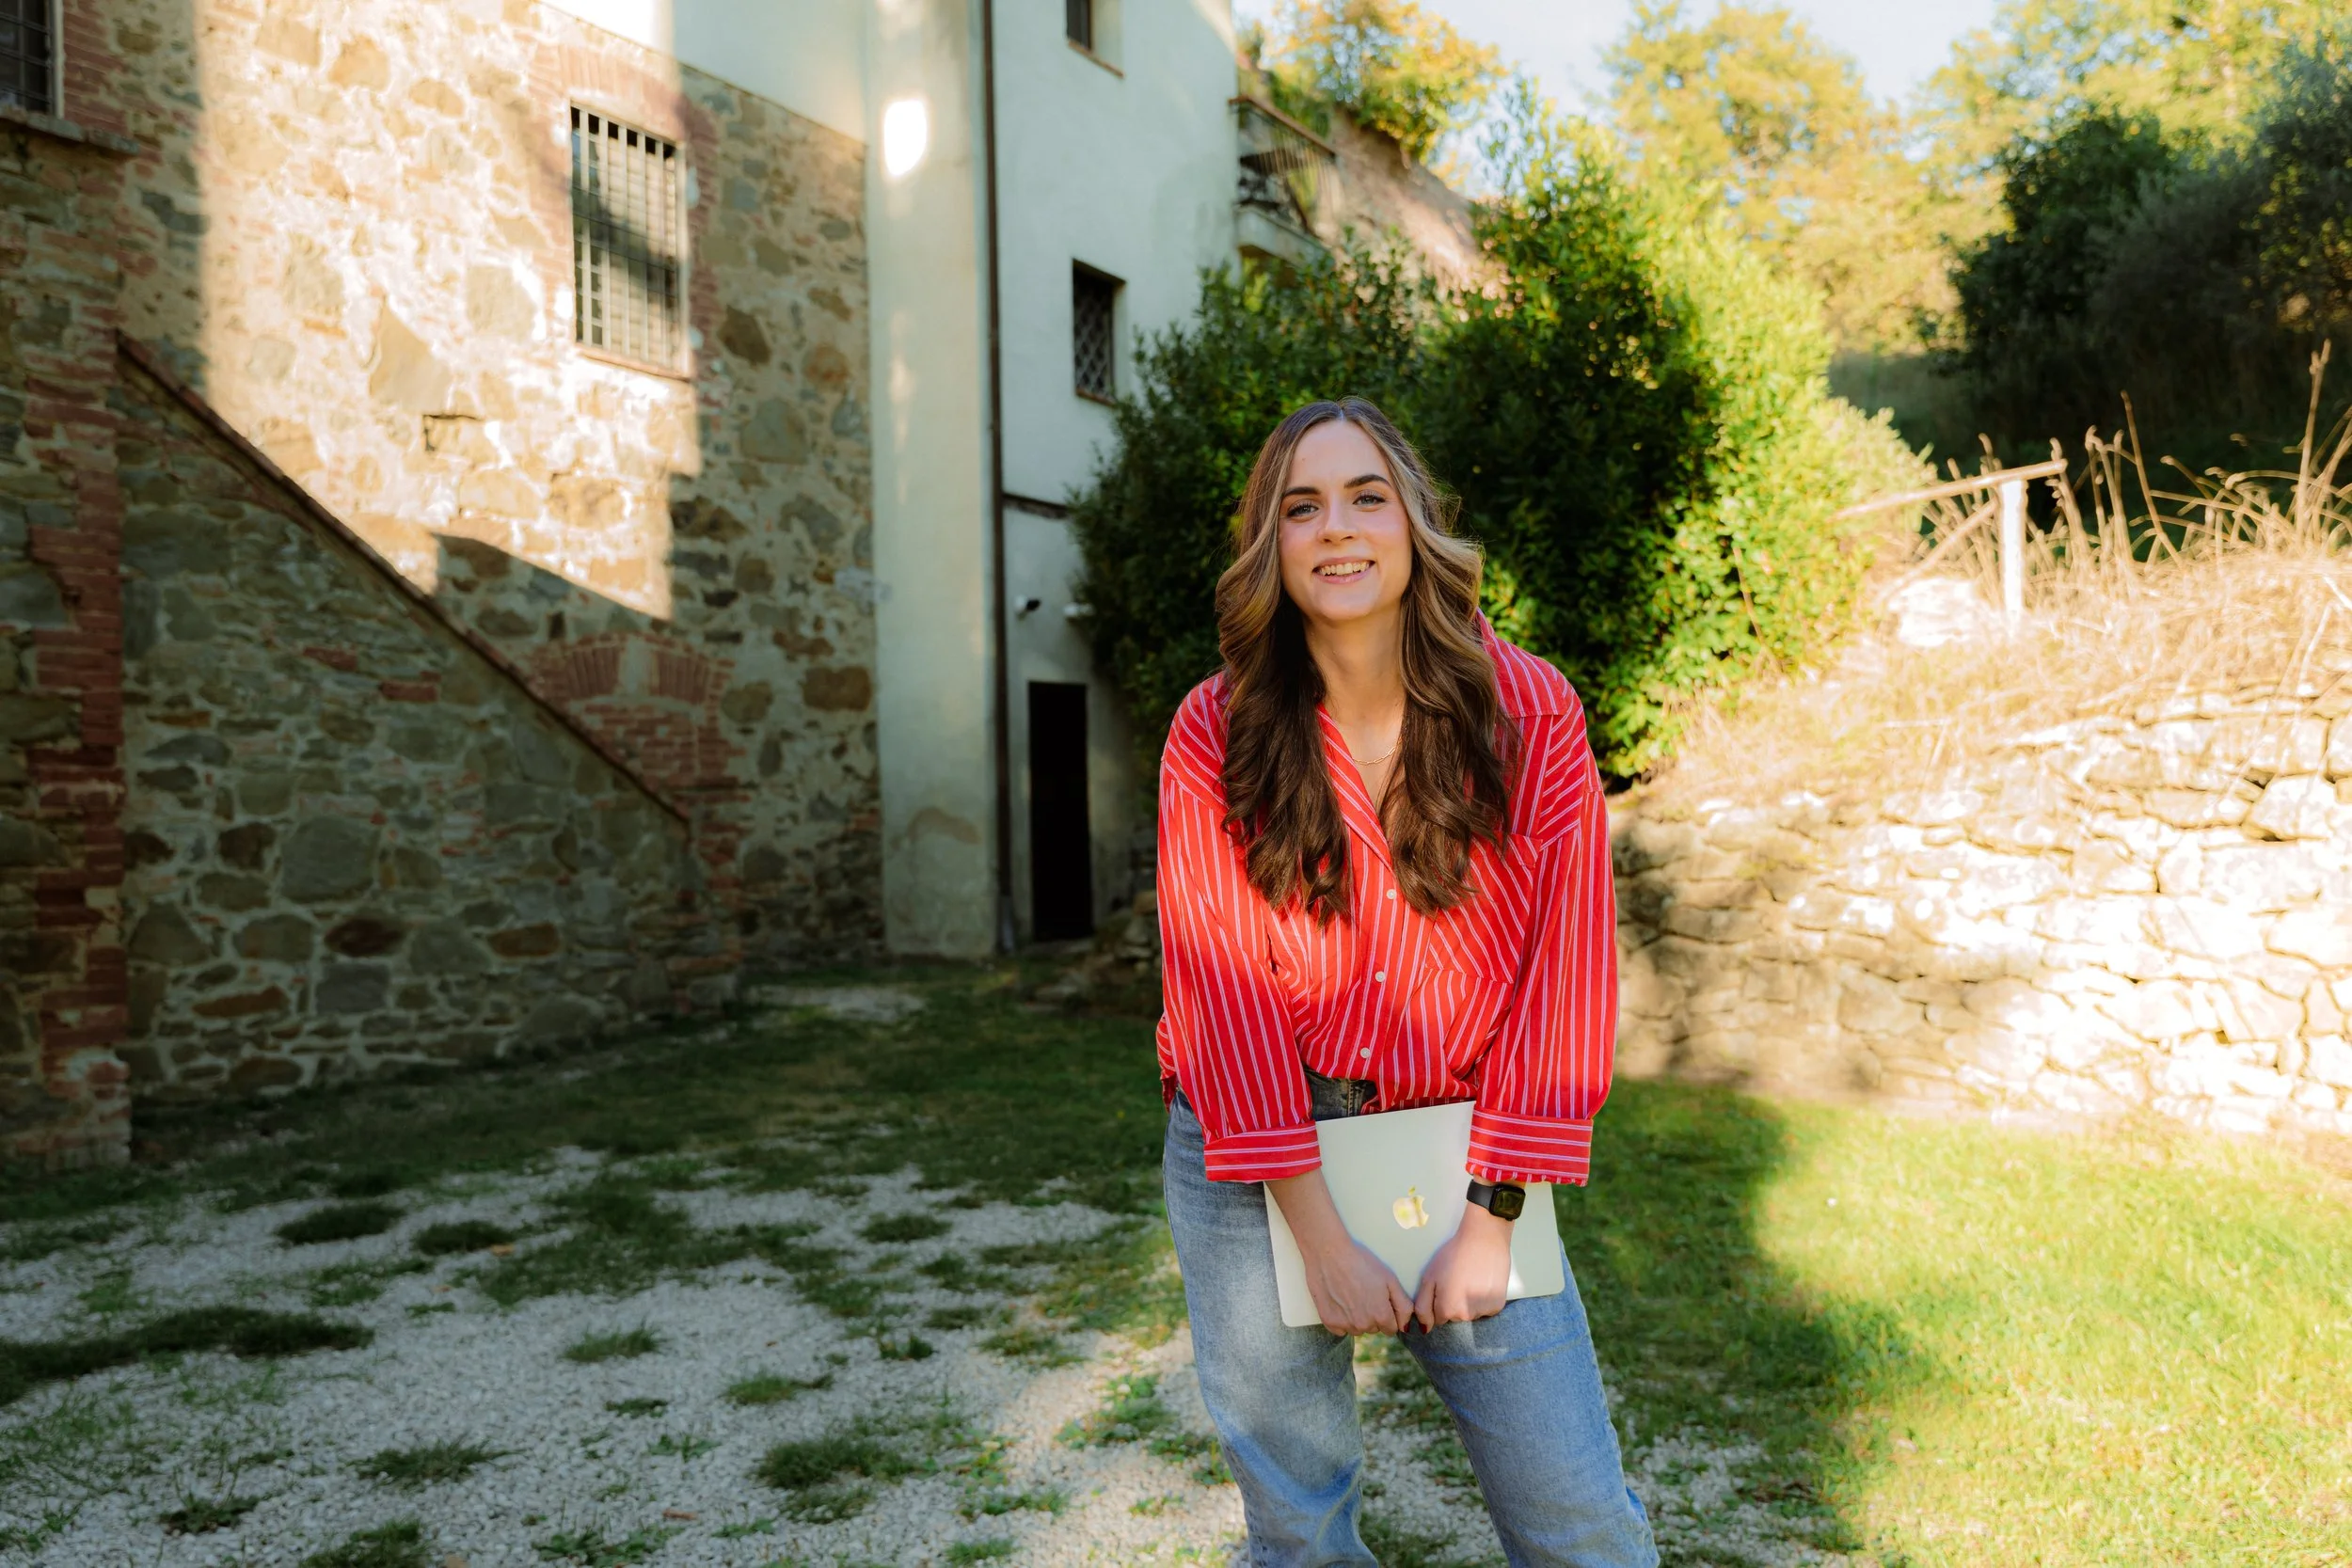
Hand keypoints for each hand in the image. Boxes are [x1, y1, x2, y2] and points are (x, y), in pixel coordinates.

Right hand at [1266, 1169, 1413, 1334]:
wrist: (1330, 1253)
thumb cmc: (1362, 1262)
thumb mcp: (1390, 1279)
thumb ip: (1403, 1305)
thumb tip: (1405, 1326)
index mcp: (1381, 1316)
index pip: (1391, 1329)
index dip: (1389, 1314)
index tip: (1381, 1300)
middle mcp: (1363, 1325)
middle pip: (1374, 1328)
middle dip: (1373, 1315)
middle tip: (1365, 1292)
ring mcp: (1345, 1325)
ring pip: (1358, 1329)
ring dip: (1357, 1317)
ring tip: (1351, 1294)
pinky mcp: (1329, 1322)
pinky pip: (1341, 1329)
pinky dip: (1342, 1318)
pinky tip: (1339, 1300)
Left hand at [1413, 1202, 1513, 1331]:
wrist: (1484, 1239)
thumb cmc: (1453, 1255)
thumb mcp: (1430, 1277)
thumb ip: (1423, 1306)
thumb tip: (1424, 1329)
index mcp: (1447, 1310)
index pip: (1438, 1318)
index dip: (1439, 1301)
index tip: (1445, 1285)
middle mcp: (1466, 1316)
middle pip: (1455, 1317)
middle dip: (1454, 1303)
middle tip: (1459, 1280)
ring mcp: (1483, 1312)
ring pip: (1470, 1313)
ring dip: (1469, 1302)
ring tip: (1472, 1279)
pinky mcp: (1498, 1306)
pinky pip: (1485, 1309)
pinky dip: (1483, 1299)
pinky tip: (1483, 1282)